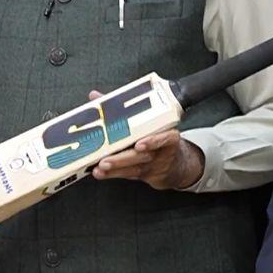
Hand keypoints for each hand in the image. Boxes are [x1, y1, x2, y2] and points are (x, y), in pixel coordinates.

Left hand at [88, 92, 203, 189]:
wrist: (177, 163)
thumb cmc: (157, 136)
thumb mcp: (147, 121)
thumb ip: (120, 109)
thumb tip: (96, 96)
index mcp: (165, 132)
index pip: (164, 137)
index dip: (152, 141)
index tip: (139, 145)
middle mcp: (160, 150)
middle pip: (142, 155)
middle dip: (122, 158)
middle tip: (105, 160)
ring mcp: (153, 164)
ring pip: (134, 167)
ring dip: (115, 168)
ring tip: (100, 167)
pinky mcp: (145, 175)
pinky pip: (129, 174)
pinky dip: (113, 174)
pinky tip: (100, 173)